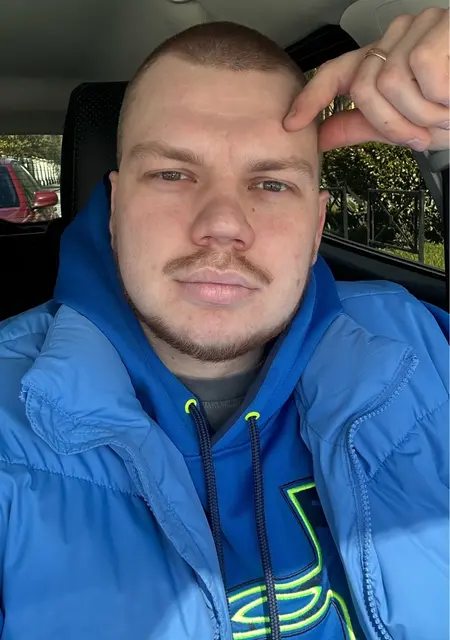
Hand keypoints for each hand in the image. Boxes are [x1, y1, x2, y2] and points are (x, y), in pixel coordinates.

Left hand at [284, 8, 448, 151]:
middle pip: (363, 88)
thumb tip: (322, 136)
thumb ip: (364, 125)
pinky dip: (440, 100)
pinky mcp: (438, 30)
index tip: (290, 122)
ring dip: (420, 115)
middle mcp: (397, 38)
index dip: (311, 98)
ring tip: (446, 113)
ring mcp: (418, 28)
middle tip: (421, 134)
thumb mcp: (407, 122)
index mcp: (384, 60)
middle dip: (391, 124)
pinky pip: (419, 76)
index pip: (336, 73)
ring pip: (388, 85)